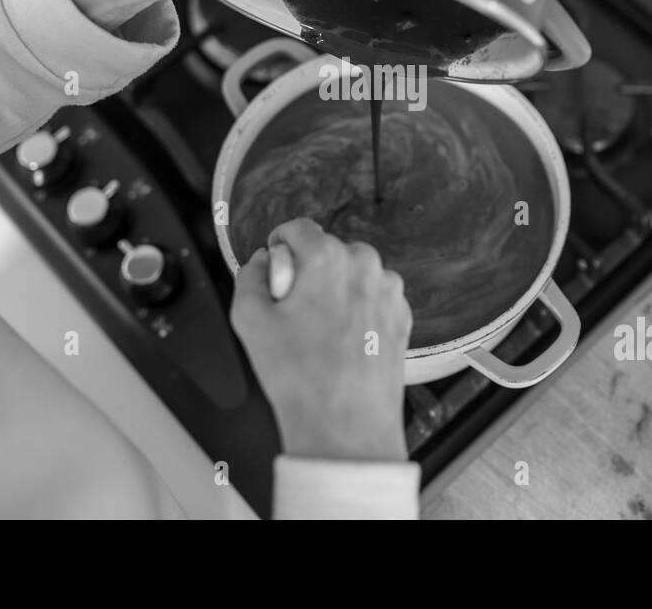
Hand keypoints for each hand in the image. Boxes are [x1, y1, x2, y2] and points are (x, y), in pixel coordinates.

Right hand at [231, 218, 411, 462]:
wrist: (346, 424)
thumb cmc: (301, 377)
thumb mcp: (249, 321)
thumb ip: (249, 276)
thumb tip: (261, 261)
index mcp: (326, 258)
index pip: (299, 228)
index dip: (281, 244)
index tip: (276, 263)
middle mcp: (364, 265)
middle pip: (327, 250)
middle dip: (309, 271)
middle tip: (295, 309)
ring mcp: (388, 290)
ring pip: (353, 273)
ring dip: (335, 288)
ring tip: (320, 330)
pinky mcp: (402, 313)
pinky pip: (373, 296)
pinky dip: (358, 308)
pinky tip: (343, 340)